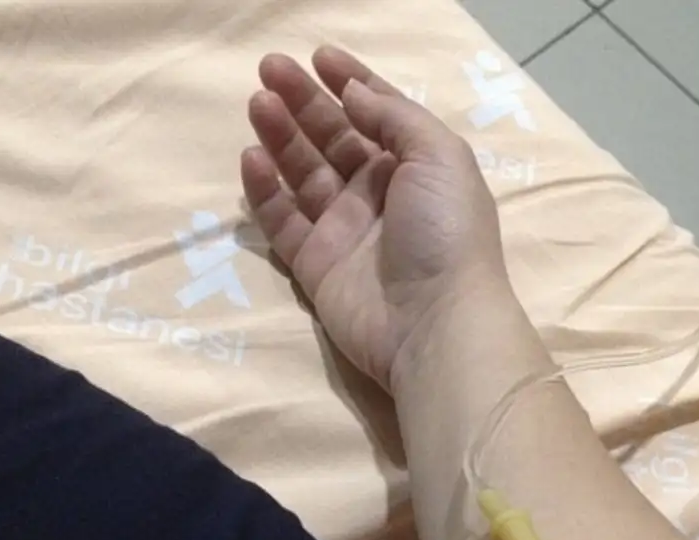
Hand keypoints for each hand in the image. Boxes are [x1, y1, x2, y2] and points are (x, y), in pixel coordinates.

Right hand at [242, 47, 509, 390]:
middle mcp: (379, 197)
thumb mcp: (440, 155)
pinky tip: (252, 158)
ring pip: (304, 175)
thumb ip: (395, 117)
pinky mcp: (316, 266)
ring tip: (257, 103)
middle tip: (269, 69)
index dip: (350, 84)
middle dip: (303, 102)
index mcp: (416, 169)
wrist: (434, 323)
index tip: (318, 56)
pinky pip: (284, 222)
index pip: (378, 116)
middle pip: (334, 140)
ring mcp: (345, 233)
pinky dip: (266, 192)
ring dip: (281, 137)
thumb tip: (354, 93)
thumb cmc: (446, 232)